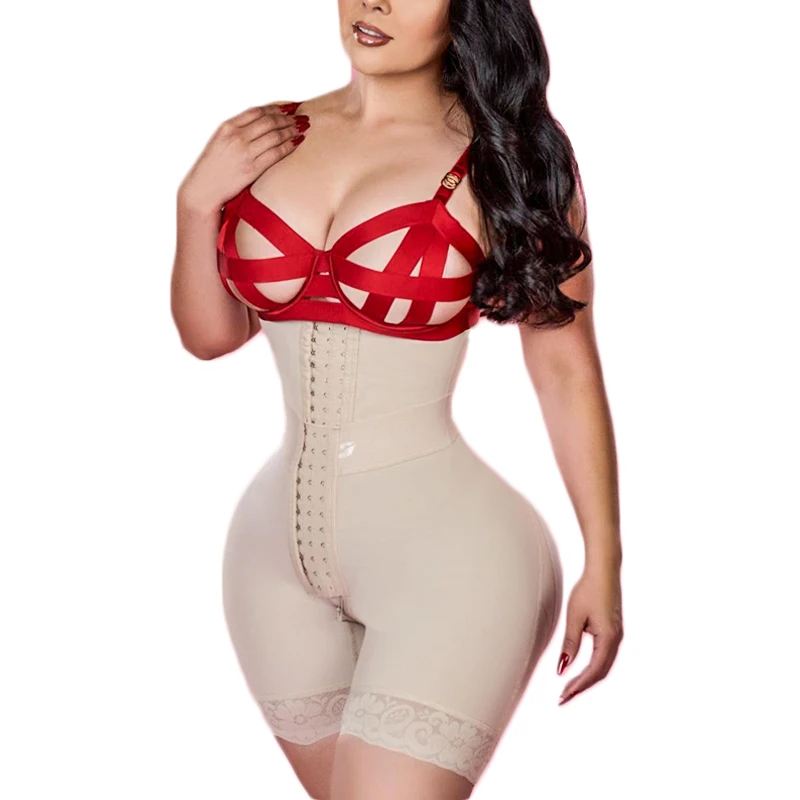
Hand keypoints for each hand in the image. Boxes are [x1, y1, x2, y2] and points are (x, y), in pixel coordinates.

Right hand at [178, 102, 307, 215]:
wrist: (203, 189)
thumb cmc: (212, 168)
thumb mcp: (220, 141)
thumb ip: (237, 131)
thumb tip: (260, 124)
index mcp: (227, 126)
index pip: (257, 111)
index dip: (275, 108)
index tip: (288, 107)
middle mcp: (236, 136)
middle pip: (269, 121)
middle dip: (288, 118)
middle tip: (301, 117)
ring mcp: (245, 152)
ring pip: (275, 135)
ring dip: (292, 130)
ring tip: (302, 127)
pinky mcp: (252, 169)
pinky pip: (276, 154)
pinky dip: (289, 146)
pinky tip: (298, 142)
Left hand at [556, 561, 622, 704]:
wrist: (604, 570)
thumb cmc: (588, 589)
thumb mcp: (574, 616)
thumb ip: (570, 643)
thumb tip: (563, 669)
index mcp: (608, 638)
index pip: (593, 670)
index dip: (578, 685)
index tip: (563, 696)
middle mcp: (616, 640)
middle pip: (600, 673)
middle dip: (582, 687)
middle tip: (563, 698)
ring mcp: (617, 636)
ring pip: (603, 666)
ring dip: (587, 679)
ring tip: (569, 688)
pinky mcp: (613, 631)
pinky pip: (604, 656)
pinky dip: (592, 668)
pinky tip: (580, 670)